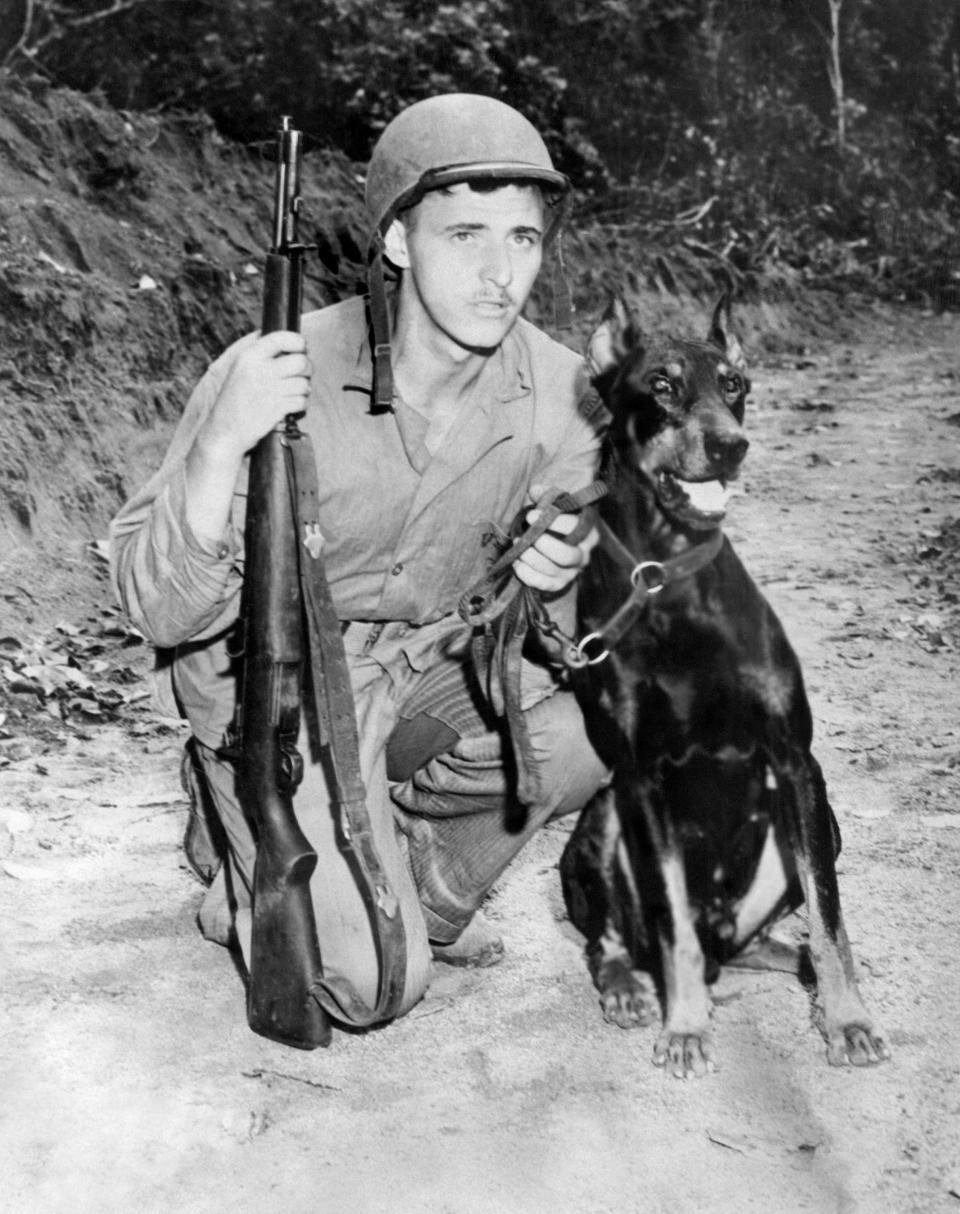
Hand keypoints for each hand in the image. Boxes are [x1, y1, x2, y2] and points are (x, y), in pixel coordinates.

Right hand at [200, 330, 310, 462]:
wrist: (224, 431)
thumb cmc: (234, 401)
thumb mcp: (238, 370)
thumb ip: (258, 355)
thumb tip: (286, 341)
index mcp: (248, 357)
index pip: (280, 338)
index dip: (298, 341)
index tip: (302, 347)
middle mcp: (259, 371)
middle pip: (300, 361)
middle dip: (307, 368)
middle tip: (303, 373)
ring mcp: (269, 390)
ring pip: (304, 383)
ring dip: (304, 388)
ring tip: (295, 392)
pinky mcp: (277, 409)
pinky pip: (302, 401)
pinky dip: (301, 404)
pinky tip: (292, 405)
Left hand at [513, 484, 598, 593]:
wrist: (555, 544)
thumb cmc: (554, 522)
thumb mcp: (553, 505)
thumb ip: (546, 496)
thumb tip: (535, 490)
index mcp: (587, 531)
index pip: (575, 527)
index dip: (554, 521)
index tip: (531, 515)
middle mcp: (584, 554)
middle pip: (567, 555)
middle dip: (543, 545)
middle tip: (525, 536)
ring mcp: (573, 572)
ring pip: (554, 570)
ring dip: (532, 560)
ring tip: (517, 547)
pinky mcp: (560, 584)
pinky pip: (546, 585)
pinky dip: (529, 576)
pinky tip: (517, 564)